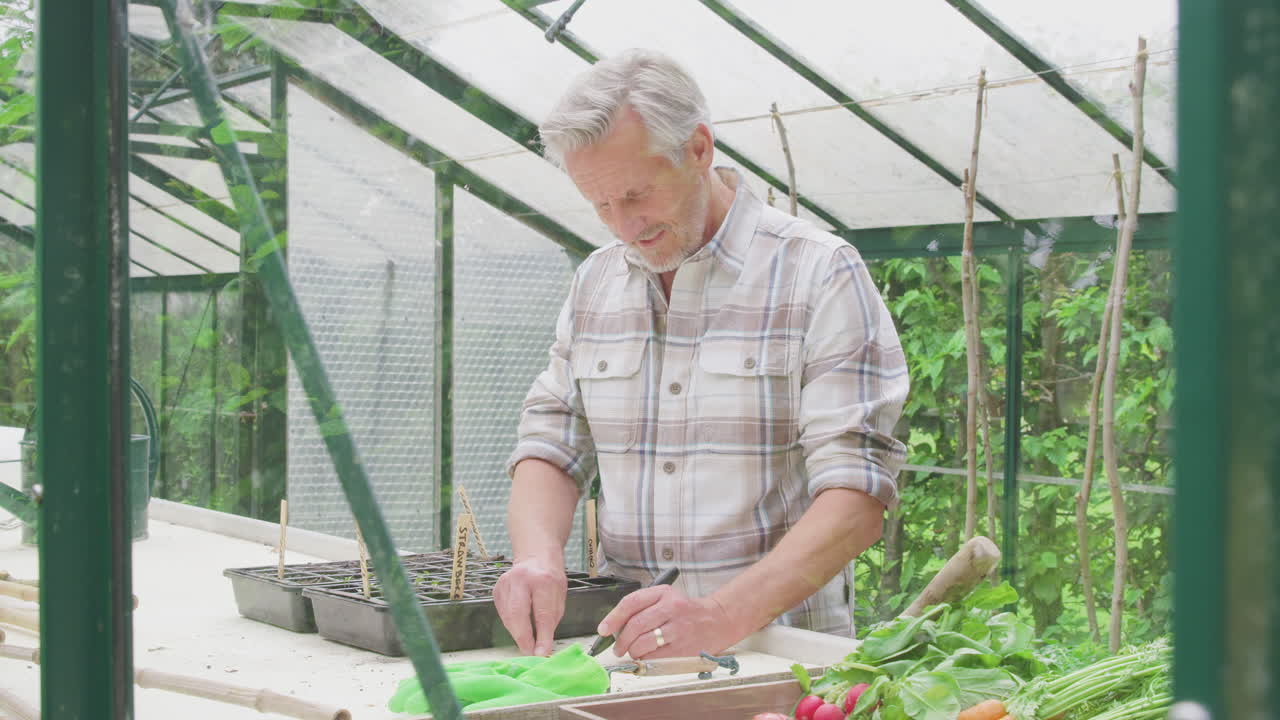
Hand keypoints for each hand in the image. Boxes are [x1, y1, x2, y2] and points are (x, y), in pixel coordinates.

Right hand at [494, 558, 566, 655]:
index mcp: (543, 580)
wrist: (535, 557)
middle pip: (517, 614)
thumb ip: (550, 622)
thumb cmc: (550, 580)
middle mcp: (520, 579)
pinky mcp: (496, 590)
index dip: (541, 636)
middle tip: (530, 653)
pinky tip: (519, 626)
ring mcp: (505, 583)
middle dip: (523, 638)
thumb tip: (542, 648)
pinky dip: (512, 625)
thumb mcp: (559, 598)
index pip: (542, 613)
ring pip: (508, 616)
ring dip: (517, 633)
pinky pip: (503, 614)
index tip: (542, 654)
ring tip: (527, 642)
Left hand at [597, 585, 739, 658]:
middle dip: (621, 641)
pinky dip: (646, 659)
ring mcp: (678, 629)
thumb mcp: (666, 598)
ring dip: (632, 651)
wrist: (717, 620)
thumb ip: (642, 607)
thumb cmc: (686, 611)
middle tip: (617, 648)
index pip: (631, 603)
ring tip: (633, 652)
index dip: (613, 618)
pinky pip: (655, 657)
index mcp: (663, 593)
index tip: (603, 629)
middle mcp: (671, 608)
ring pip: (643, 643)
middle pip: (635, 625)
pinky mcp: (684, 648)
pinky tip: (647, 657)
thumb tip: (615, 627)